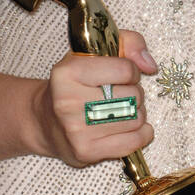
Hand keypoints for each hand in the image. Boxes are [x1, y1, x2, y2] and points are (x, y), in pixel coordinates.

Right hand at [32, 29, 156, 166]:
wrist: (44, 121)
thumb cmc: (74, 84)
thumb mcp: (94, 52)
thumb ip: (129, 43)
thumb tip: (150, 65)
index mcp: (68, 72)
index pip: (125, 70)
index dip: (131, 71)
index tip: (123, 75)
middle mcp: (68, 101)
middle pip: (133, 96)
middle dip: (134, 94)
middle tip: (120, 95)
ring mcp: (76, 129)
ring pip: (136, 119)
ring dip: (137, 114)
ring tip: (121, 110)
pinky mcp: (86, 151)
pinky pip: (133, 142)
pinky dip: (141, 134)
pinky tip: (129, 128)